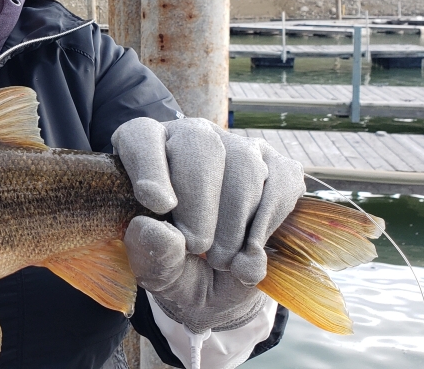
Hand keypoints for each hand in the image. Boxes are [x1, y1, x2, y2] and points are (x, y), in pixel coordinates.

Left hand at [112, 118, 303, 332]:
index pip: (142, 137)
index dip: (150, 167)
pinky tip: (251, 249)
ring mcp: (237, 147)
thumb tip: (154, 229)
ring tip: (222, 260)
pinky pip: (281, 180)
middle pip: (201, 145)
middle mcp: (190, 138)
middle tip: (197, 247)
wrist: (223, 285)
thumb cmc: (178, 267)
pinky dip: (268, 221)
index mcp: (144, 153)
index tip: (159, 205)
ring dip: (235, 221)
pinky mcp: (275, 165)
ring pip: (244, 163)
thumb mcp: (156, 272)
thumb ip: (150, 253)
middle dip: (201, 203)